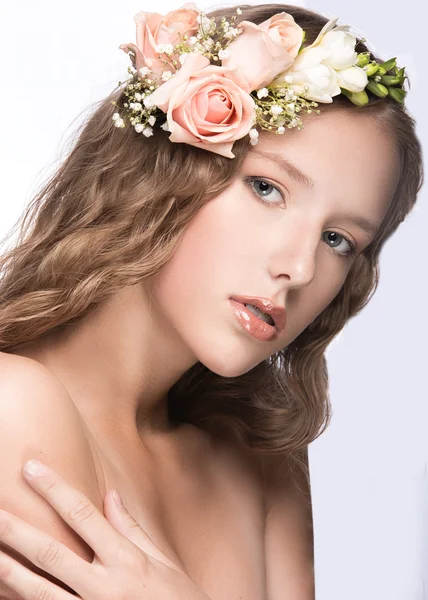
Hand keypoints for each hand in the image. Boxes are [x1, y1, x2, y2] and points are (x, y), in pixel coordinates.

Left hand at [0, 460, 209, 599]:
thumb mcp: (162, 561)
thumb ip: (131, 528)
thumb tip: (109, 495)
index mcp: (126, 558)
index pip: (82, 515)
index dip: (55, 489)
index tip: (31, 468)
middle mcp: (106, 585)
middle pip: (53, 552)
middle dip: (18, 529)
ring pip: (41, 591)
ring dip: (11, 570)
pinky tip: (7, 592)